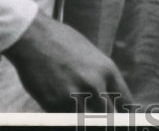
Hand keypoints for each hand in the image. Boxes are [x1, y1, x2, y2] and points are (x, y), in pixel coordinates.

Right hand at [3, 12, 131, 111]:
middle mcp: (96, 84)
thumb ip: (98, 75)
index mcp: (107, 69)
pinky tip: (56, 101)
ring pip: (86, 121)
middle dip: (105, 121)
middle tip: (100, 120)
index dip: (125, 115)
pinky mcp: (56, 104)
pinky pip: (64, 118)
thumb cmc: (60, 42)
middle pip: (109, 117)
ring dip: (83, 119)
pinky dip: (62, 115)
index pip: (125, 101)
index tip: (124, 121)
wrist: (33, 37)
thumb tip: (105, 95)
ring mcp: (76, 95)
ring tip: (74, 105)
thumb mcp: (89, 55)